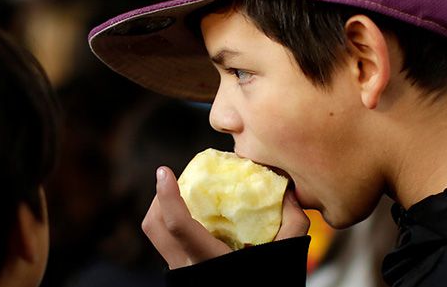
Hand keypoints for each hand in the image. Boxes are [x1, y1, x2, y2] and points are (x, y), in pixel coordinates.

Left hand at [142, 166, 310, 268]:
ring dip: (163, 210)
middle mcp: (187, 267)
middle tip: (175, 180)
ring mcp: (181, 272)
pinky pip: (167, 244)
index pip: (177, 225)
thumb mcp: (285, 257)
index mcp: (208, 259)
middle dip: (159, 198)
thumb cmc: (266, 286)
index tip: (164, 171)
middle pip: (154, 226)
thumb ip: (292, 224)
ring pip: (156, 235)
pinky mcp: (183, 273)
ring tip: (183, 196)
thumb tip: (289, 192)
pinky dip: (173, 225)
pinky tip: (195, 218)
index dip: (167, 196)